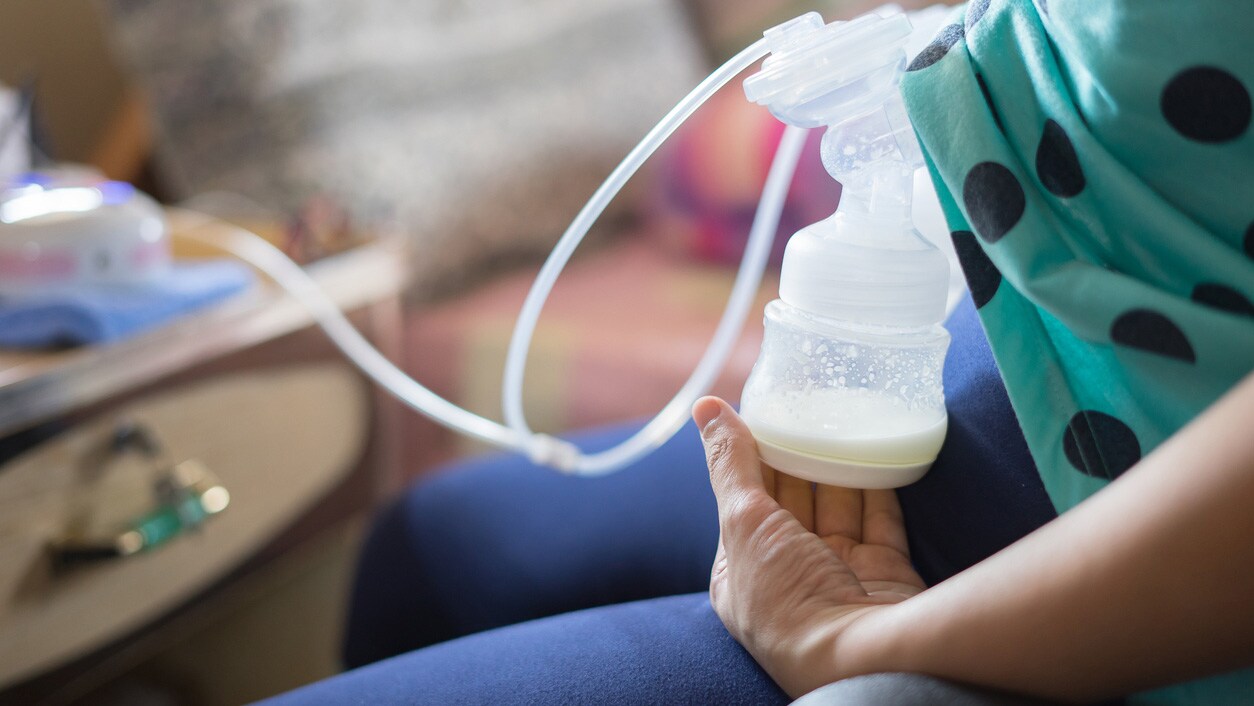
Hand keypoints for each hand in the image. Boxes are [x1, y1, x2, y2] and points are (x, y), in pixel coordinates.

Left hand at [693, 396, 925, 697]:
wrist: (864, 659)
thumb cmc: (789, 599)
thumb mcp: (743, 522)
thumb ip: (728, 463)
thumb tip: (705, 407)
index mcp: (742, 573)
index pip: (744, 501)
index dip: (753, 457)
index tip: (766, 411)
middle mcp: (788, 576)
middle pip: (792, 501)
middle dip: (798, 457)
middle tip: (809, 406)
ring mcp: (838, 576)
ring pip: (837, 506)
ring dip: (839, 466)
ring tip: (843, 417)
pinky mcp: (884, 574)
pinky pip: (881, 519)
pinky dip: (880, 485)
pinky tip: (878, 450)